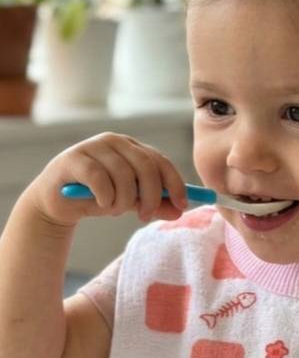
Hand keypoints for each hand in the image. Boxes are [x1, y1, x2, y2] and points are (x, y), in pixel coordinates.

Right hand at [23, 132, 187, 227]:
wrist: (57, 203)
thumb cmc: (98, 198)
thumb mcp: (131, 202)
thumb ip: (155, 205)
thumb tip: (179, 211)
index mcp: (132, 148)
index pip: (161, 161)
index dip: (175, 184)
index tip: (182, 206)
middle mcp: (115, 142)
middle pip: (146, 166)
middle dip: (151, 195)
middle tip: (144, 215)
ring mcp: (93, 147)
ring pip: (123, 175)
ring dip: (124, 201)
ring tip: (114, 210)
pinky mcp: (74, 158)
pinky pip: (100, 178)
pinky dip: (106, 197)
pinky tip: (102, 204)